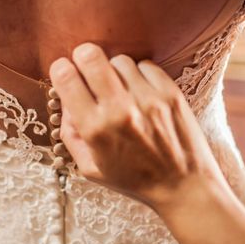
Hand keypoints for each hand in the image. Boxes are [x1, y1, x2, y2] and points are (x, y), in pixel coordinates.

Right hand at [49, 43, 226, 208]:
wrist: (184, 187)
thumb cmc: (134, 180)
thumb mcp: (91, 168)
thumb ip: (71, 134)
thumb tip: (65, 101)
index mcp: (95, 130)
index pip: (66, 79)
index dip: (60, 69)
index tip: (64, 72)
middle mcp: (120, 110)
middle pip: (91, 56)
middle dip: (83, 56)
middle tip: (85, 65)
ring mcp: (147, 99)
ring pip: (119, 60)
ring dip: (113, 70)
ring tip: (119, 88)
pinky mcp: (170, 93)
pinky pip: (145, 66)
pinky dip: (139, 75)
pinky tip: (140, 92)